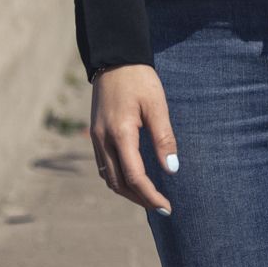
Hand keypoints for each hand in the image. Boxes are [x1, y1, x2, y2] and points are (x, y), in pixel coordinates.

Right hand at [89, 65, 177, 213]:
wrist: (115, 60)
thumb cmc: (140, 80)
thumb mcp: (157, 105)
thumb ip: (164, 137)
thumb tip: (171, 169)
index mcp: (120, 133)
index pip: (134, 176)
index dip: (150, 194)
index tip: (167, 206)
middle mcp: (103, 140)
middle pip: (118, 183)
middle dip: (139, 198)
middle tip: (161, 207)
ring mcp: (96, 139)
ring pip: (109, 178)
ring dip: (127, 191)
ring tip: (148, 197)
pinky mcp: (96, 135)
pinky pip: (105, 166)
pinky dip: (118, 179)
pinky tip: (132, 179)